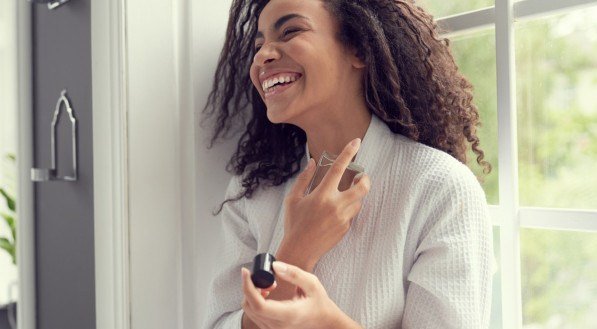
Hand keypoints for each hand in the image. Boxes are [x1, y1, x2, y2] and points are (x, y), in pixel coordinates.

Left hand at [241, 261, 357, 328]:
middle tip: (264, 277)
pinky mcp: (270, 328)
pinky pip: (254, 314)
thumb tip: (275, 266)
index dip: (248, 287)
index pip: (259, 305)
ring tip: (269, 284)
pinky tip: (267, 293)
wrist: (324, 322)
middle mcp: (277, 326)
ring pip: (249, 311)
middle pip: (249, 307)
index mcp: (288, 315)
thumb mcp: (312, 283)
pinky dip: (254, 300)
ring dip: (252, 293)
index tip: (246, 271)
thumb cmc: (319, 302)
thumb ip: (294, 274)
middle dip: (249, 287)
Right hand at [279, 138, 370, 268]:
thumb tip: (313, 163)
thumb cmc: (294, 223)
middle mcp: (336, 205)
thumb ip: (304, 179)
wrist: (300, 250)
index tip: (356, 141)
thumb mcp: (293, 199)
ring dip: (356, 194)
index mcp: (322, 195)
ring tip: (346, 193)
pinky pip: (352, 214)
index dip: (348, 153)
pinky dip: (348, 208)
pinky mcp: (346, 228)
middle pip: (362, 187)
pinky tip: (336, 211)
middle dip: (365, 178)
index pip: (339, 168)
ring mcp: (343, 218)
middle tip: (361, 176)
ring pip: (359, 201)